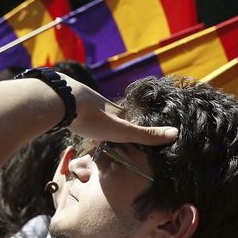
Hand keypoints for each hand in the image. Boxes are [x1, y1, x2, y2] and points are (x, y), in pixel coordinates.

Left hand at [55, 73, 177, 146]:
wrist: (61, 100)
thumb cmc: (93, 118)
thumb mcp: (122, 131)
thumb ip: (145, 135)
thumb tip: (176, 133)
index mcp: (116, 111)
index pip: (127, 120)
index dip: (130, 128)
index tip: (130, 137)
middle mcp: (102, 103)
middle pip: (109, 115)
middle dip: (110, 123)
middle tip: (108, 135)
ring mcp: (83, 100)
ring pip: (91, 111)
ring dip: (91, 119)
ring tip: (89, 128)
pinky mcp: (66, 101)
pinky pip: (74, 110)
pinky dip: (75, 115)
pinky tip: (70, 120)